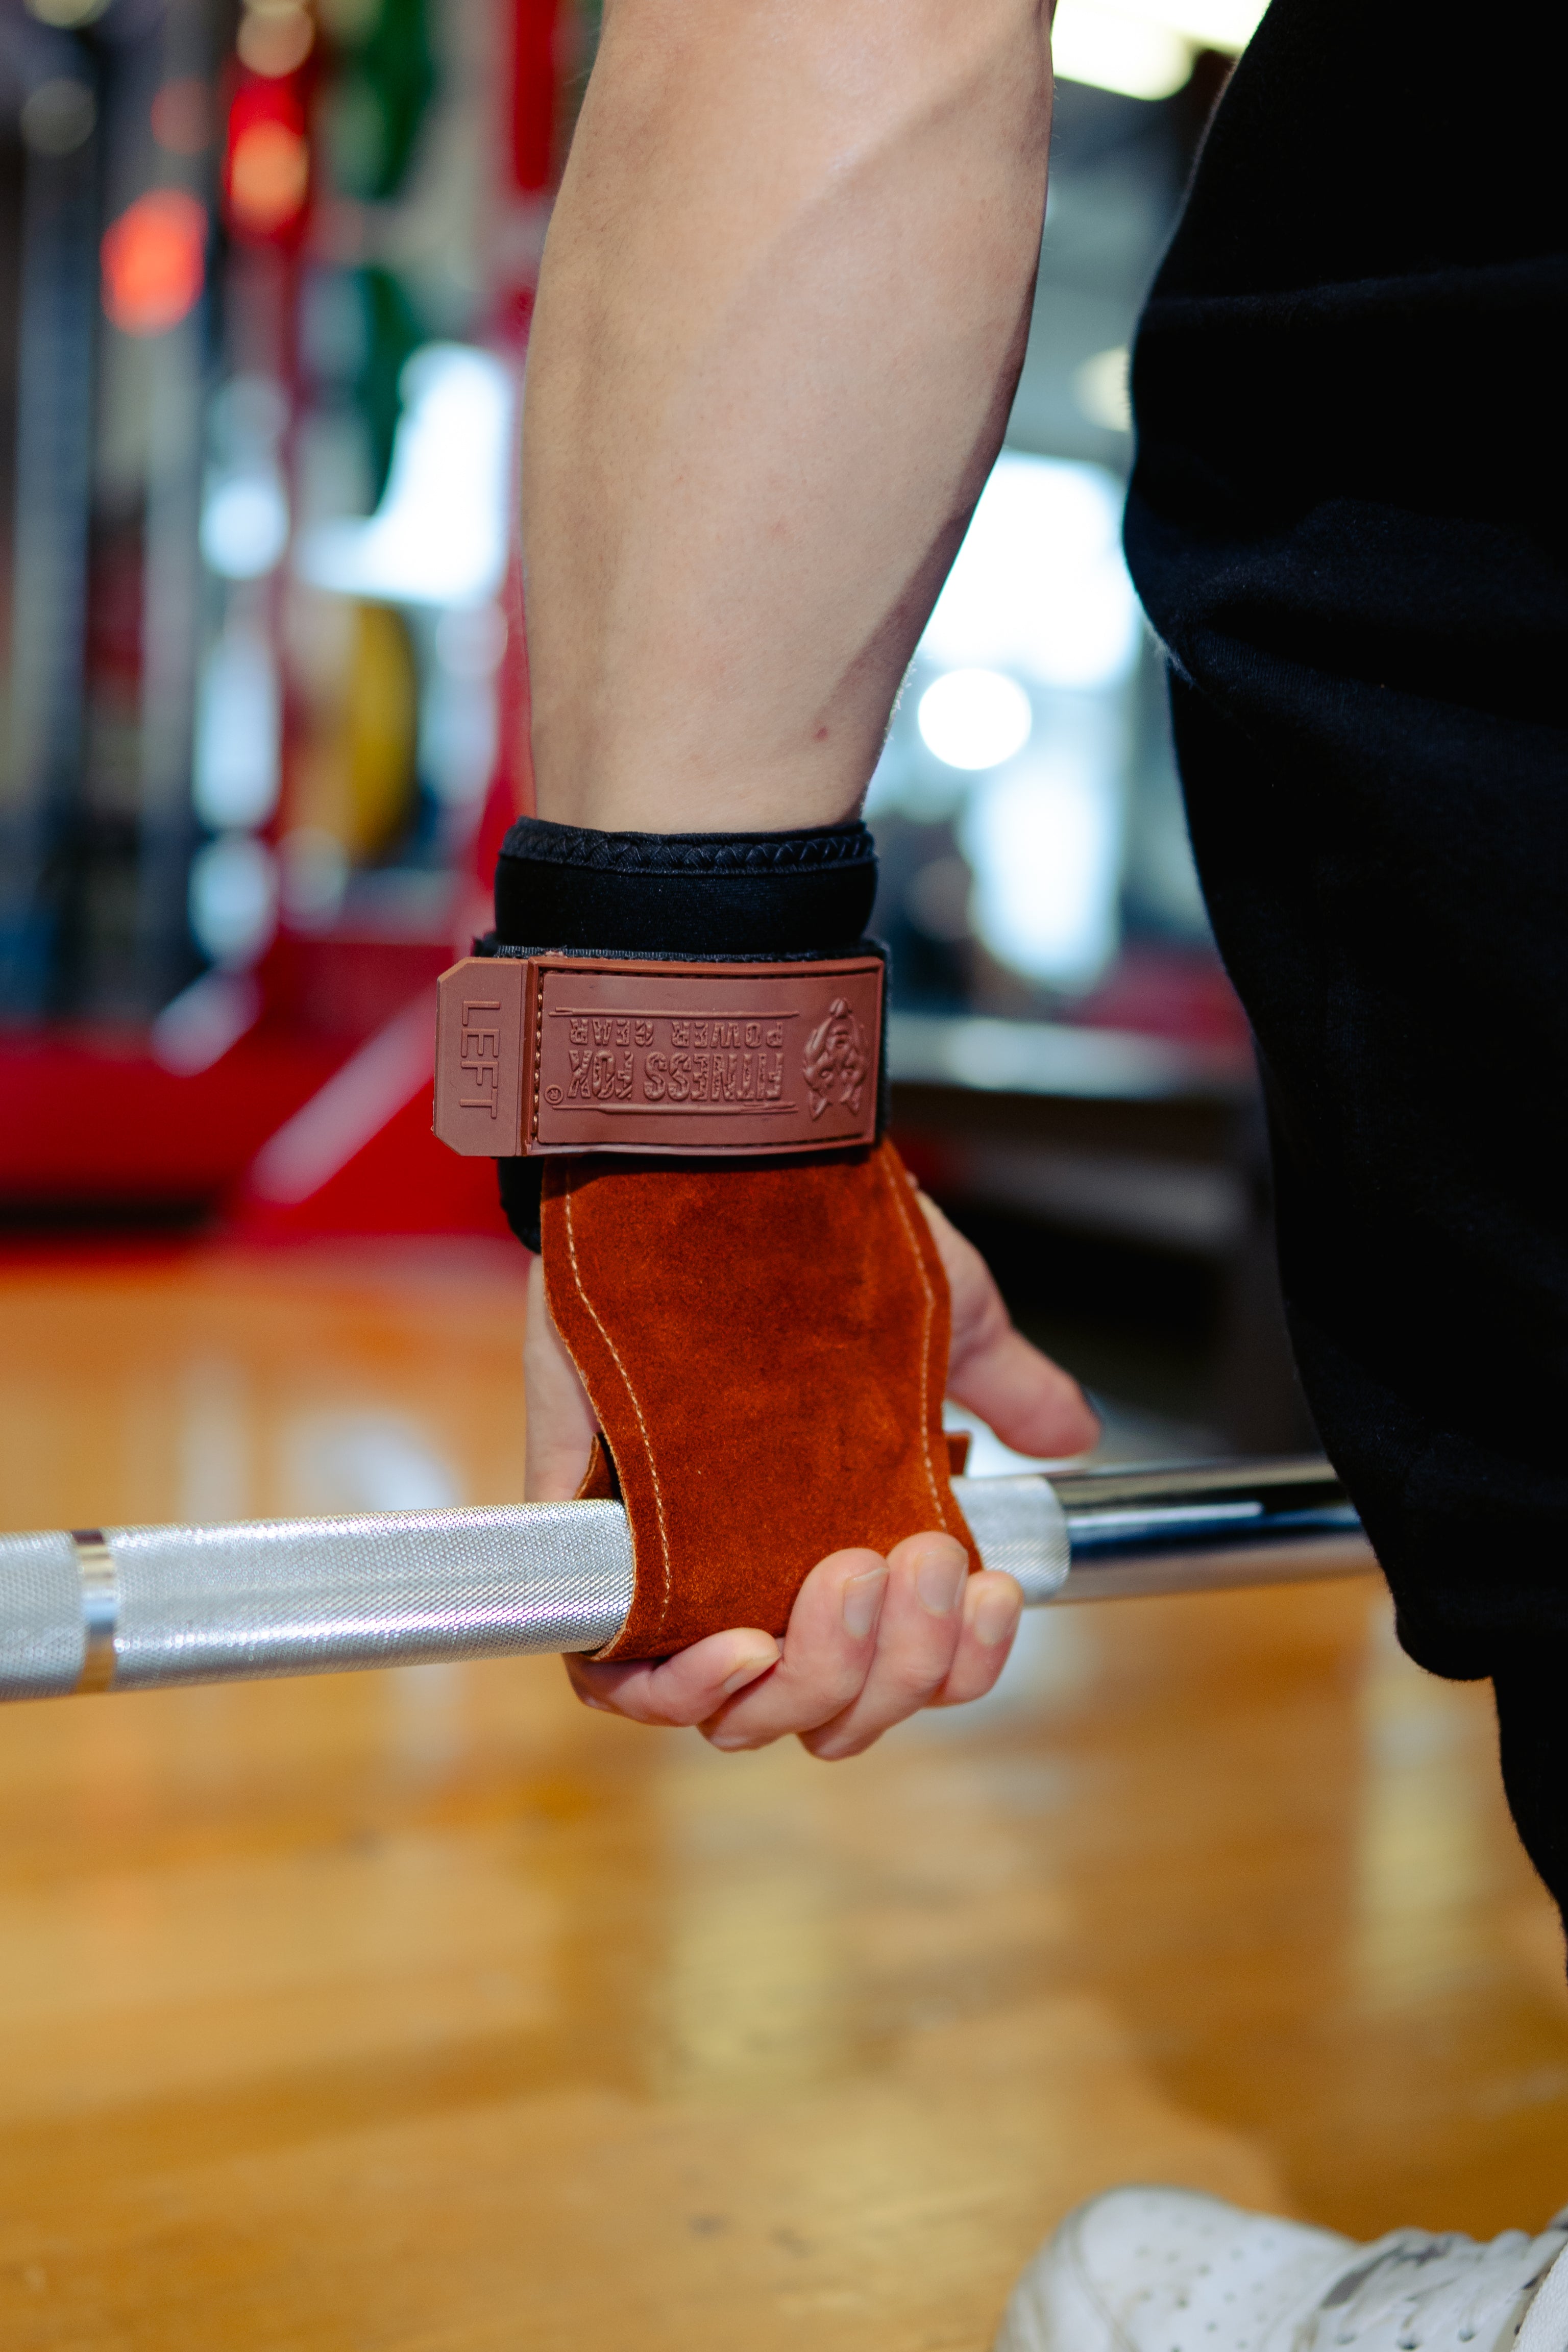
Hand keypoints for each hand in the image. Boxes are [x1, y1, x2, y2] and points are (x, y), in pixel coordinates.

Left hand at [524, 1190, 1098, 1752]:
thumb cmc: (821, 1235)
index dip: (957, 1667)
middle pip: (830, 1714)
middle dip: (895, 1668)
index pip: (909, 1675)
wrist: (715, 1165)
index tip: (987, 1586)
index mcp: (850, 1541)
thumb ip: (1006, 1384)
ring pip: (739, 1713)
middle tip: (911, 1555)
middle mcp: (765, 1574)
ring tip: (840, 1585)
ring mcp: (676, 1570)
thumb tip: (1074, 1439)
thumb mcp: (943, 1314)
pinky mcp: (594, 1545)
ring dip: (811, 1679)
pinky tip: (734, 1648)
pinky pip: (613, 1679)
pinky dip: (674, 1694)